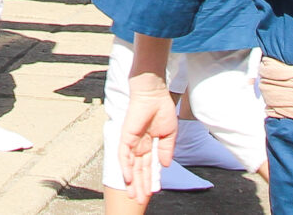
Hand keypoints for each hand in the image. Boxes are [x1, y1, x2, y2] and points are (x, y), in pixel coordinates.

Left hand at [118, 78, 178, 202]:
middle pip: (139, 170)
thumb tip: (165, 166)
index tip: (151, 193)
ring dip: (132, 181)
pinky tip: (129, 179)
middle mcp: (139, 145)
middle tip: (140, 200)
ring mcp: (132, 142)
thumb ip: (166, 150)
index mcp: (149, 145)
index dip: (150, 180)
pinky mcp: (126, 136)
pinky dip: (126, 168)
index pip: (148, 166)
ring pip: (131, 166)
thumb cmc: (162, 109)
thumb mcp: (169, 134)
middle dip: (140, 185)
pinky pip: (124, 155)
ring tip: (135, 195)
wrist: (154, 93)